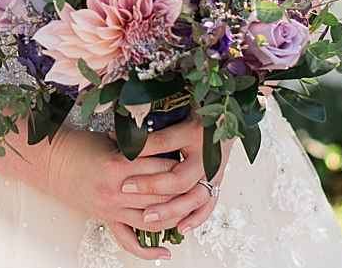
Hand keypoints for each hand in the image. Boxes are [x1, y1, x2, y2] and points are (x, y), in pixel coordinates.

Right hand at [43, 128, 191, 260]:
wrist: (52, 162)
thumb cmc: (80, 146)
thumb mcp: (112, 140)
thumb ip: (139, 147)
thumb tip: (170, 149)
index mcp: (118, 165)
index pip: (162, 169)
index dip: (179, 165)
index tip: (188, 160)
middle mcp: (116, 191)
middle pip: (162, 196)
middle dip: (182, 191)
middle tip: (195, 183)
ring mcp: (112, 209)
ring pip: (153, 221)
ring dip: (174, 217)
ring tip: (188, 210)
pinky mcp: (107, 220)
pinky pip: (129, 242)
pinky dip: (148, 251)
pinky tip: (165, 252)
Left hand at [116, 113, 232, 234]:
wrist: (225, 118)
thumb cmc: (199, 114)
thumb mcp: (175, 112)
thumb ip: (150, 123)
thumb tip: (116, 134)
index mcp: (193, 132)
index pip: (164, 142)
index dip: (141, 148)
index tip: (121, 153)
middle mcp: (205, 156)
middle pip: (179, 178)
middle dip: (151, 185)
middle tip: (126, 187)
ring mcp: (212, 173)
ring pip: (193, 198)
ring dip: (170, 209)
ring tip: (147, 216)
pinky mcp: (217, 183)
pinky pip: (208, 205)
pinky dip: (195, 218)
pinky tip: (180, 228)